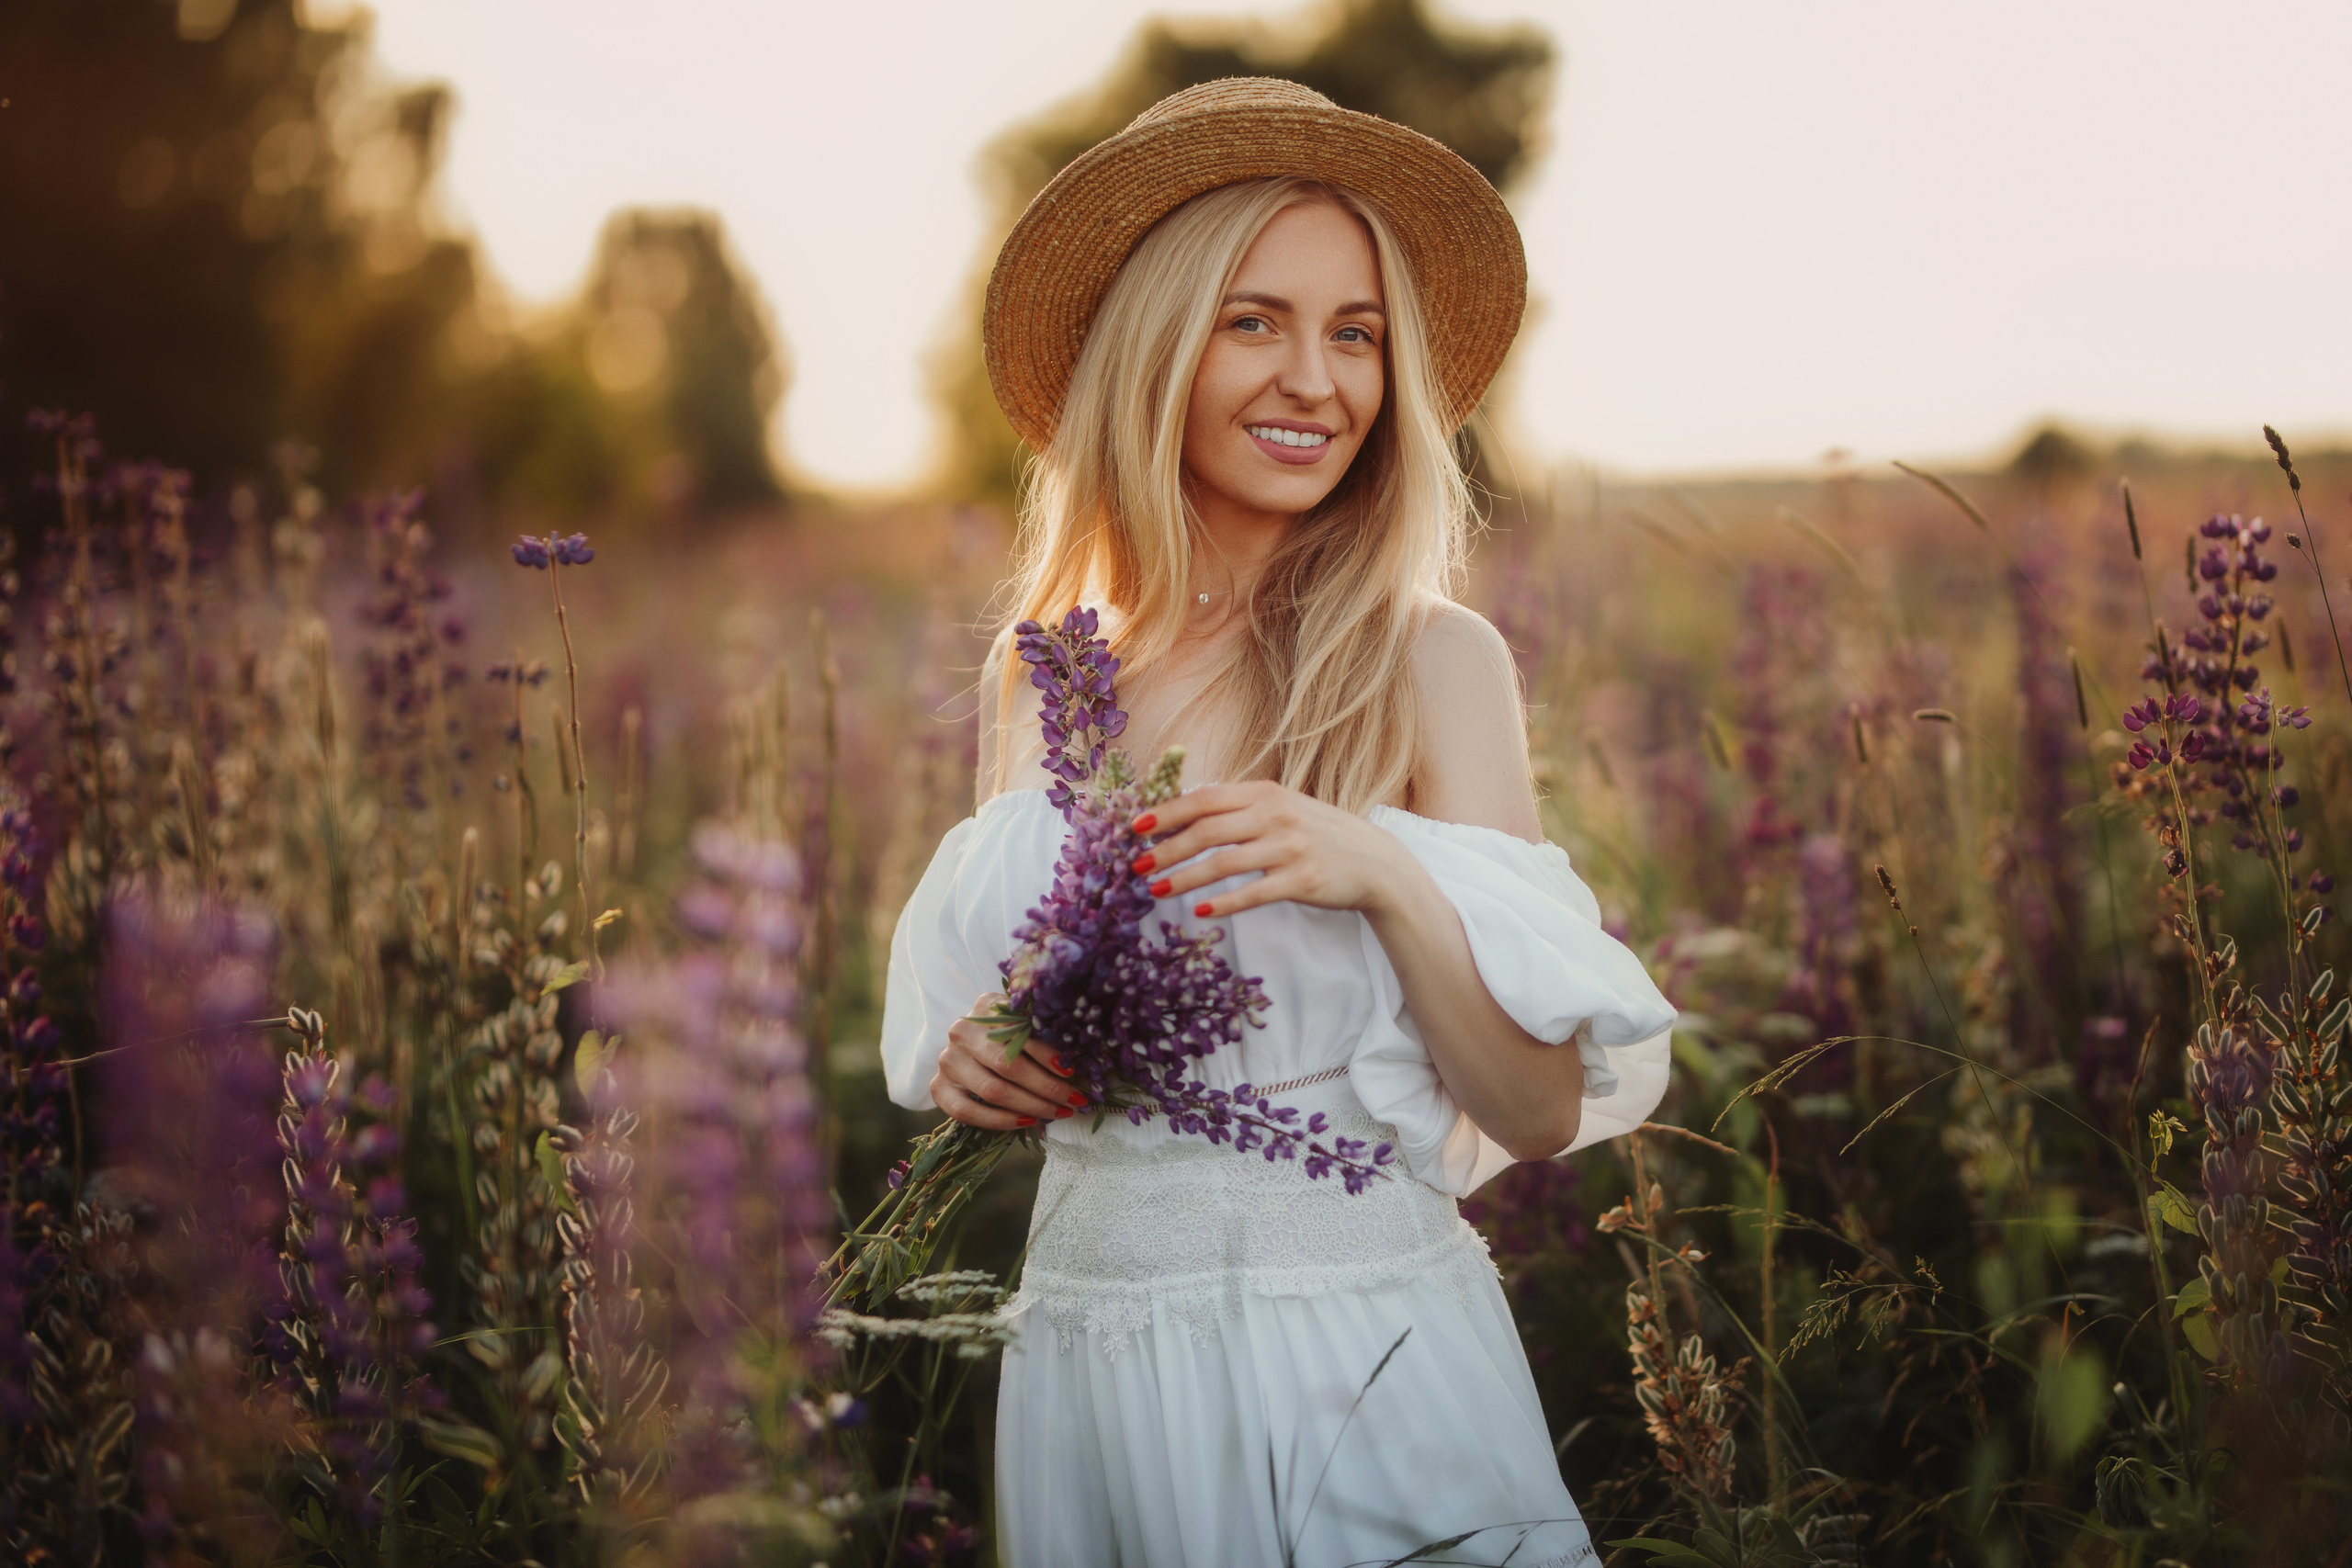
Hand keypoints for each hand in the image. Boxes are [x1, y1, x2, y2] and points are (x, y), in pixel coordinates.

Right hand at [929, 993, 1089, 1129]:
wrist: (968, 1047)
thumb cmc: (1006, 1034)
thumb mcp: (1022, 1022)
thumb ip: (1041, 1032)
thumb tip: (1076, 1061)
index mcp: (985, 1006)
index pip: (1019, 1032)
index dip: (1048, 1054)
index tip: (1072, 1071)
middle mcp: (962, 1031)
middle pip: (1008, 1065)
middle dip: (1047, 1087)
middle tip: (1075, 1100)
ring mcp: (947, 1060)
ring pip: (993, 1091)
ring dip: (1031, 1106)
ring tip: (1058, 1112)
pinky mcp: (938, 1087)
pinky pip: (968, 1112)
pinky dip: (1000, 1121)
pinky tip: (1026, 1121)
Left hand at [1126, 781, 1419, 920]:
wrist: (1376, 862)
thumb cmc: (1319, 835)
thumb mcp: (1284, 809)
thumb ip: (1243, 808)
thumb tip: (1187, 814)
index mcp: (1267, 794)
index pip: (1207, 798)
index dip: (1168, 811)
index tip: (1136, 826)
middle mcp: (1277, 816)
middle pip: (1208, 830)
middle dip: (1167, 848)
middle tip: (1137, 865)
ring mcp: (1290, 848)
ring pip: (1224, 863)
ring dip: (1185, 878)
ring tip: (1156, 891)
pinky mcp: (1302, 880)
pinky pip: (1254, 894)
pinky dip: (1224, 903)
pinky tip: (1200, 912)